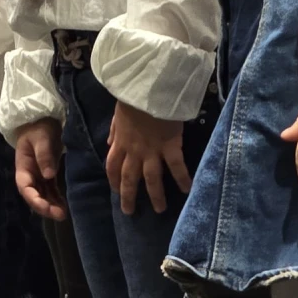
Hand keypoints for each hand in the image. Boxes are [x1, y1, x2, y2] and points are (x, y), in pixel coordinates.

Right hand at [14, 118, 65, 219]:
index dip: (34, 199)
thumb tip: (49, 175)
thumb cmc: (39, 127)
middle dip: (44, 207)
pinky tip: (63, 206)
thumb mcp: (41, 138)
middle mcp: (29, 174)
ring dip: (51, 205)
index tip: (45, 207)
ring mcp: (38, 175)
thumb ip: (44, 155)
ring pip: (43, 195)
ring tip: (63, 214)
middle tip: (59, 215)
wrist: (42, 119)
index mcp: (23, 166)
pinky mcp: (48, 174)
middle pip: (34, 195)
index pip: (25, 187)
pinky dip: (56, 199)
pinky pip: (51, 190)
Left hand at [106, 101, 189, 215]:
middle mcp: (134, 150)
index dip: (113, 180)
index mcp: (121, 141)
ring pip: (151, 179)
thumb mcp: (119, 112)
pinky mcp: (170, 146)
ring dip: (156, 196)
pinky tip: (188, 189)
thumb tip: (109, 143)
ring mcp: (152, 150)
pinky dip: (182, 179)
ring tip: (160, 209)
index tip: (115, 190)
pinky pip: (176, 166)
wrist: (149, 86)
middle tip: (129, 212)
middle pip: (129, 178)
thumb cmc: (133, 95)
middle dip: (128, 196)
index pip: (112, 166)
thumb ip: (115, 130)